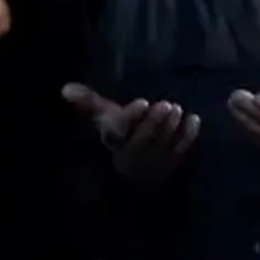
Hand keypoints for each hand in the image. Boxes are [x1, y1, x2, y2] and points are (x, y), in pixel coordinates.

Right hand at [62, 83, 200, 188]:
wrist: (140, 170)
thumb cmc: (123, 134)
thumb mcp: (107, 117)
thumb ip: (90, 102)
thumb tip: (65, 88)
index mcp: (114, 141)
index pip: (118, 132)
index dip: (130, 118)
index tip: (142, 102)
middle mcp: (131, 154)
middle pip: (141, 140)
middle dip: (154, 123)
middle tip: (166, 104)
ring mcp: (152, 162)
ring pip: (161, 146)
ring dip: (170, 128)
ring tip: (177, 109)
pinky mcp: (172, 164)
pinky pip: (181, 151)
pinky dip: (188, 136)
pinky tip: (193, 119)